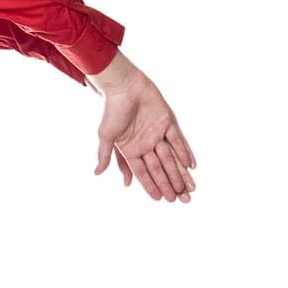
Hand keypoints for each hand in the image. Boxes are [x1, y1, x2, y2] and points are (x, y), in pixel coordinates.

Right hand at [90, 51, 196, 202]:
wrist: (123, 86)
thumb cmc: (112, 110)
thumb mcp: (106, 136)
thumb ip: (105, 156)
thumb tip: (96, 174)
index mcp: (130, 150)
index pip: (143, 173)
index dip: (152, 186)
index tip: (161, 199)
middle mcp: (145, 144)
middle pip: (160, 168)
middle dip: (170, 184)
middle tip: (181, 200)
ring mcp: (157, 133)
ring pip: (171, 157)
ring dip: (180, 173)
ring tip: (189, 188)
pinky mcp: (167, 122)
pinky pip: (178, 140)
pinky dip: (184, 152)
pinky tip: (191, 165)